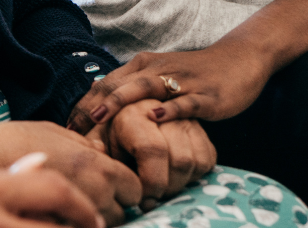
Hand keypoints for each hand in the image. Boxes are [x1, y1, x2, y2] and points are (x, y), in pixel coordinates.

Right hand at [0, 121, 140, 225]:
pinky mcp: (52, 219)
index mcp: (97, 166)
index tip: (114, 187)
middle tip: (90, 196)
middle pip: (121, 213)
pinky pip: (73, 226)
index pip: (134, 189)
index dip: (126, 188)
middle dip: (110, 206)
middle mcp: (93, 192)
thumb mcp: (54, 130)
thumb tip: (102, 151)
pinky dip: (69, 222)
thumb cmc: (16, 138)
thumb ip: (84, 143)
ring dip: (91, 218)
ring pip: (99, 224)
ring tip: (71, 207)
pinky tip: (55, 213)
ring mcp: (74, 212)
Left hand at [67, 41, 273, 131]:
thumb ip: (135, 89)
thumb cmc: (195, 73)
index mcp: (143, 65)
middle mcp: (157, 70)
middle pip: (117, 85)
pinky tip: (154, 118)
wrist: (239, 59)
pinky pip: (184, 102)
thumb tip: (103, 109)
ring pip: (144, 88)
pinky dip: (168, 109)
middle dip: (91, 107)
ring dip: (119, 103)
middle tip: (72, 129)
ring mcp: (181, 81)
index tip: (66, 125)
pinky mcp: (205, 95)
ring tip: (98, 118)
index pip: (106, 83)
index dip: (84, 103)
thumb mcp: (160, 77)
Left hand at [87, 100, 214, 203]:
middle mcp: (164, 110)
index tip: (144, 197)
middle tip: (152, 196)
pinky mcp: (200, 127)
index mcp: (133, 112)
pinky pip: (207, 158)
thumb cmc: (109, 133)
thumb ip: (103, 158)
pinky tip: (175, 175)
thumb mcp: (99, 142)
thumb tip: (113, 179)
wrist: (125, 112)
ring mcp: (184, 117)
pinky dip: (194, 174)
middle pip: (180, 160)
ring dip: (181, 182)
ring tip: (160, 186)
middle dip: (167, 187)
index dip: (151, 181)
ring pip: (196, 161)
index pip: (153, 150)